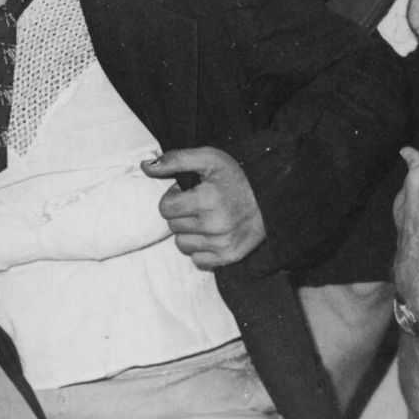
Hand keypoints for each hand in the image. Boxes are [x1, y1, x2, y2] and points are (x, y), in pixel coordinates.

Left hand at [143, 146, 264, 268]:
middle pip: (173, 226)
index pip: (165, 208)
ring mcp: (223, 243)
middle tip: (200, 204)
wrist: (273, 197)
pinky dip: (201, 249)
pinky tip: (213, 235)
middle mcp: (215, 224)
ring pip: (182, 245)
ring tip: (206, 219)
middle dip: (181, 214)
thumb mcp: (209, 158)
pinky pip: (198, 260)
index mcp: (207, 199)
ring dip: (189, 233)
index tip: (189, 193)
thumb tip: (145, 166)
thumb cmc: (238, 176)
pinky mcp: (230, 257)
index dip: (174, 198)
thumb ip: (175, 160)